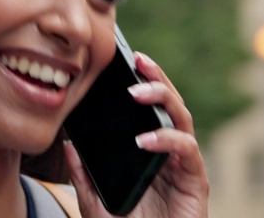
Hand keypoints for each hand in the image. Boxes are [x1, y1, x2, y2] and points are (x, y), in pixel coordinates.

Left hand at [65, 52, 208, 217]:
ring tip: (137, 92)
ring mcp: (183, 165)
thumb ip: (83, 175)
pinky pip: (188, 150)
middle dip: (156, 78)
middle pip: (168, 104)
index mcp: (148, 150)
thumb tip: (68, 142)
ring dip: (162, 98)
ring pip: (181, 118)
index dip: (141, 81)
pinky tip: (146, 139)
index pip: (148, 108)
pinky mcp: (195, 181)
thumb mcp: (95, 203)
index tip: (123, 60)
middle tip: (138, 61)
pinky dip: (168, 139)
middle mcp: (169, 152)